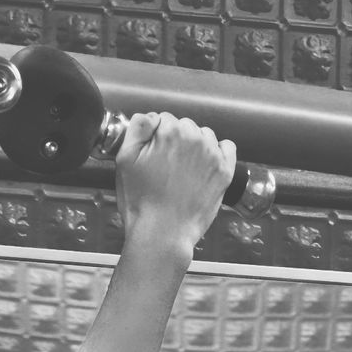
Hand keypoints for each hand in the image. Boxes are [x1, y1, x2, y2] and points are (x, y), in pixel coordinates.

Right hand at [114, 112, 233, 258]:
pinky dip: (217, 152)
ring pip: (203, 136)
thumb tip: (149, 116)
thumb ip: (136, 128)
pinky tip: (203, 168)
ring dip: (194, 148)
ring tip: (181, 174)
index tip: (151, 157)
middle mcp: (195, 137)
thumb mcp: (124, 162)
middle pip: (184, 127)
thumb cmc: (141, 204)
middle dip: (174, 142)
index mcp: (170, 131)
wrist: (162, 236)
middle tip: (164, 169)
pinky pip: (227, 147)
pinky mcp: (224, 170)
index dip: (154, 139)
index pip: (163, 120)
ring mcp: (212, 153)